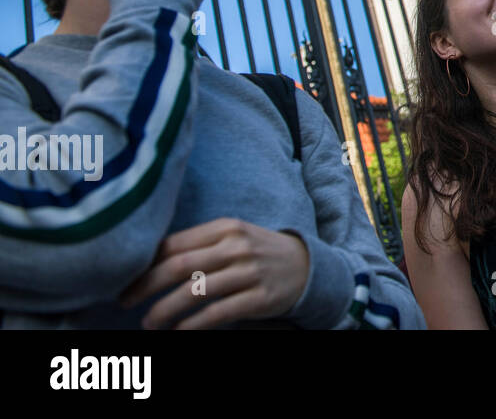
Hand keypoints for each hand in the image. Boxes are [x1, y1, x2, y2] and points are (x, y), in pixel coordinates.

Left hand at [119, 218, 309, 328]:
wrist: (306, 266)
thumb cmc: (258, 252)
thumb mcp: (233, 237)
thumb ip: (199, 245)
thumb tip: (149, 261)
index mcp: (225, 227)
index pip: (174, 244)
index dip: (144, 264)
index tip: (124, 280)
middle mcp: (236, 247)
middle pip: (179, 266)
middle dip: (145, 286)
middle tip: (124, 302)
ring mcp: (249, 272)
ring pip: (195, 292)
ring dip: (164, 309)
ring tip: (149, 322)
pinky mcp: (260, 297)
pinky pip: (217, 313)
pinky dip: (192, 325)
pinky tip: (178, 332)